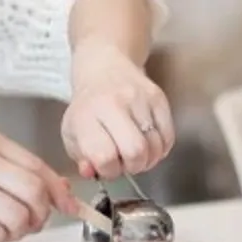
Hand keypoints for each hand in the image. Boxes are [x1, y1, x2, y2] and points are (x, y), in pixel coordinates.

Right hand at [0, 126, 76, 241]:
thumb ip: (13, 171)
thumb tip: (62, 190)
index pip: (39, 167)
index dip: (59, 192)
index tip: (71, 208)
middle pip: (36, 193)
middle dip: (39, 216)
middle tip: (28, 226)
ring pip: (19, 219)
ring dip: (17, 233)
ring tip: (1, 232)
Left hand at [61, 41, 174, 178]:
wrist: (105, 68)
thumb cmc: (88, 108)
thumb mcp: (73, 134)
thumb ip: (81, 159)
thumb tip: (92, 173)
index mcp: (86, 116)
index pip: (104, 156)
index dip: (109, 170)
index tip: (108, 167)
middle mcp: (113, 104)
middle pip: (135, 151)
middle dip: (133, 167)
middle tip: (127, 163)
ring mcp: (138, 99)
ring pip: (154, 146)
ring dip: (148, 159)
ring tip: (137, 155)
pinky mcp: (158, 97)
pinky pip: (168, 136)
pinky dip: (161, 149)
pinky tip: (150, 146)